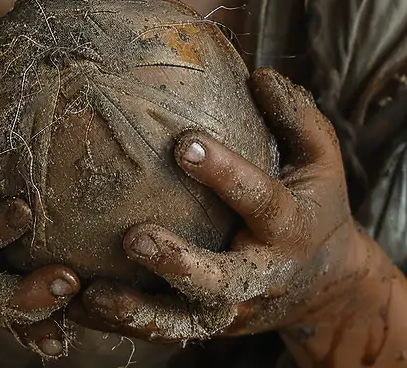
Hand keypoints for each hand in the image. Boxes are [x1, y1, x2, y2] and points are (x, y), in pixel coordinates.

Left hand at [65, 68, 368, 343]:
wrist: (329, 288)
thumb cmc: (314, 203)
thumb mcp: (322, 158)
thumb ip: (297, 116)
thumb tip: (260, 74)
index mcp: (288, 225)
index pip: (256, 197)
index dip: (222, 171)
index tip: (183, 143)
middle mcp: (261, 274)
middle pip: (218, 280)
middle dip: (177, 263)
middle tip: (133, 238)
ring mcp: (232, 309)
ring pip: (183, 322)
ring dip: (137, 312)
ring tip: (92, 294)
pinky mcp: (207, 327)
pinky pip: (162, 332)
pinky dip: (119, 326)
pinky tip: (77, 307)